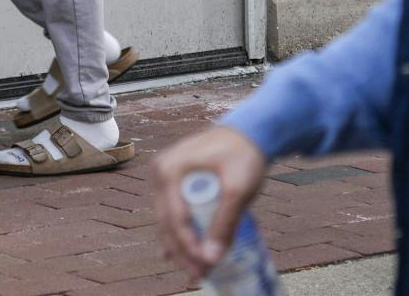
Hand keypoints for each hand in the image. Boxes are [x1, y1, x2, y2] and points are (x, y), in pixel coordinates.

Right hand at [151, 127, 268, 280]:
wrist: (248, 133)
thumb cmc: (243, 155)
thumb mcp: (238, 189)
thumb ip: (225, 222)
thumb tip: (212, 258)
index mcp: (170, 169)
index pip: (175, 217)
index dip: (188, 245)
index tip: (205, 266)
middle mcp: (160, 171)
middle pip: (167, 221)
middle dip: (182, 251)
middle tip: (198, 275)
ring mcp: (164, 175)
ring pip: (167, 220)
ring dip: (179, 246)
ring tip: (194, 270)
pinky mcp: (173, 180)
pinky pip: (172, 212)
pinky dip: (179, 233)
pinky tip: (179, 254)